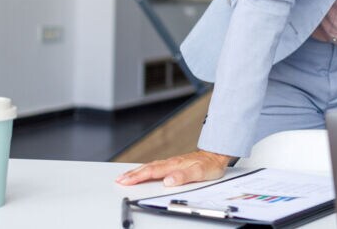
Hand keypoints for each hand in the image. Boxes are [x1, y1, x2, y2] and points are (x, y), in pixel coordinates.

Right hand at [115, 150, 232, 186]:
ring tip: (125, 176)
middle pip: (147, 168)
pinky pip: (155, 166)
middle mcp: (171, 163)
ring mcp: (171, 162)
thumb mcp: (200, 173)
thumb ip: (184, 176)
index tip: (125, 181)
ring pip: (150, 166)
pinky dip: (145, 169)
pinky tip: (142, 171)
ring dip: (136, 171)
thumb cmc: (210, 165)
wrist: (217, 154)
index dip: (138, 177)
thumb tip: (168, 180)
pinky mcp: (174, 164)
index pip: (152, 172)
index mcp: (174, 165)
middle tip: (118, 180)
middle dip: (132, 174)